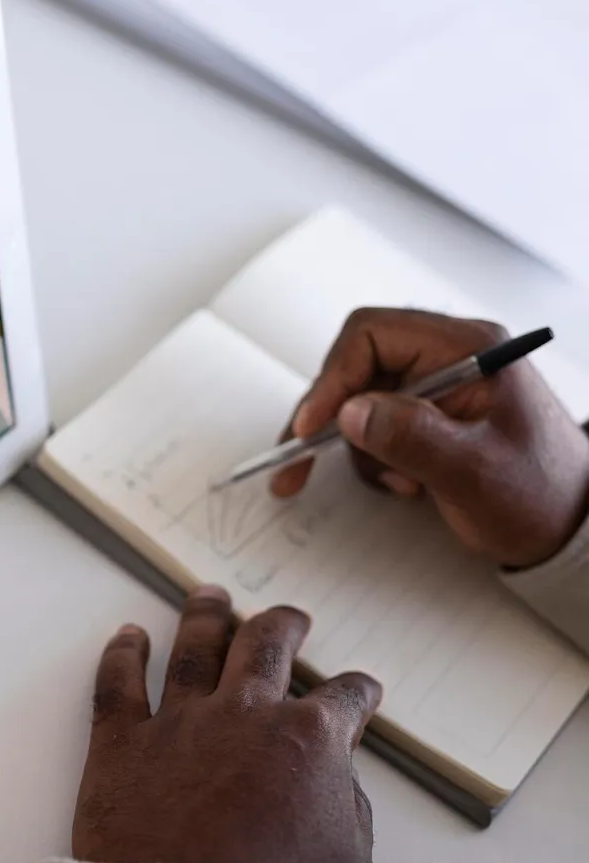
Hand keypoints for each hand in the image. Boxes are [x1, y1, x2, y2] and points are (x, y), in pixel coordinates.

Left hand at [74, 586, 382, 862]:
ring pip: (194, 647)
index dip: (358, 693)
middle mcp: (244, 713)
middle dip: (283, 626)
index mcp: (308, 740)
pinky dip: (122, 652)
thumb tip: (337, 779)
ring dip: (206, 616)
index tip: (361, 690)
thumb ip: (348, 808)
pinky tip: (128, 635)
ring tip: (210, 596)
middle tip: (290, 618)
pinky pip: (118, 681)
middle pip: (266, 646)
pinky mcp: (120, 742)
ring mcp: (179, 721)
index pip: (344, 700)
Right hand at [271, 308, 588, 568]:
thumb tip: (350, 412)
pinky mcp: (431, 414)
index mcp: (469, 350)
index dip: (333, 378)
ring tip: (397, 483)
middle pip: (358, 365)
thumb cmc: (542, 496)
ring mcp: (439, 386)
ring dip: (360, 446)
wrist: (573, 527)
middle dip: (329, 416)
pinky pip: (377, 422)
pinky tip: (405, 483)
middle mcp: (451, 358)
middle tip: (300, 459)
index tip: (312, 426)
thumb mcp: (475, 472)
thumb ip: (412, 437)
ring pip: (361, 399)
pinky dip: (375, 457)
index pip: (372, 335)